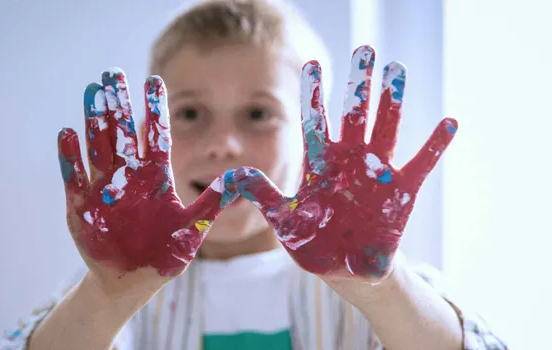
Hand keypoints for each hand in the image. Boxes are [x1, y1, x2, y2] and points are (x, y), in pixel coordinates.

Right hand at [58, 69, 236, 297]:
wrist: (130, 281)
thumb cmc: (164, 254)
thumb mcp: (193, 229)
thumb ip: (213, 202)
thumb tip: (242, 176)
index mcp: (156, 178)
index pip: (157, 137)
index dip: (155, 110)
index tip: (155, 81)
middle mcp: (129, 177)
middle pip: (124, 134)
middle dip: (119, 105)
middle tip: (113, 73)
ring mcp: (104, 189)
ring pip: (99, 147)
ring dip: (95, 121)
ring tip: (93, 92)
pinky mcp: (81, 206)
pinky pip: (74, 178)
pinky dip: (71, 157)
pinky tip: (68, 132)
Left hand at [232, 46, 456, 281]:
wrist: (343, 268)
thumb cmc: (312, 242)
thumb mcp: (283, 219)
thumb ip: (263, 194)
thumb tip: (230, 176)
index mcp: (320, 164)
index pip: (316, 122)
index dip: (314, 95)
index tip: (311, 64)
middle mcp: (349, 161)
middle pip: (354, 115)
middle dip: (358, 84)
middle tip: (364, 50)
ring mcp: (376, 173)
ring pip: (385, 128)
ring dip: (392, 101)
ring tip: (396, 69)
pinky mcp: (401, 192)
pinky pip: (421, 164)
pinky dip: (435, 146)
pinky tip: (449, 122)